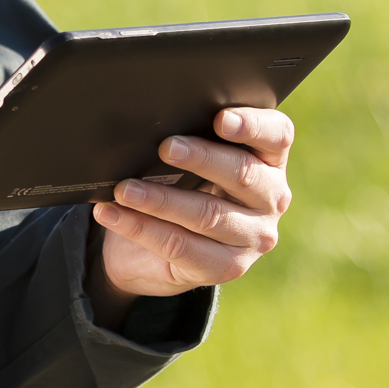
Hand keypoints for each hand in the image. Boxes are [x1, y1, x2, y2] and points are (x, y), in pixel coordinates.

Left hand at [87, 107, 293, 327]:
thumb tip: (148, 124)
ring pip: (208, 215)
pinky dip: (140, 228)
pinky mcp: (227, 268)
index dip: (252, 124)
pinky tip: (111, 213)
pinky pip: (181, 246)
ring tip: (124, 189)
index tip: (220, 119)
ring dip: (161, 200)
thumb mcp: (184, 161)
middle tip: (165, 147)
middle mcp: (271, 198)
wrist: (152, 251)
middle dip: (201, 158)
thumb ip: (184, 140)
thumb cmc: (174, 185)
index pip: (277, 135)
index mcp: (268, 159)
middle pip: (243, 173)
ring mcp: (254, 237)